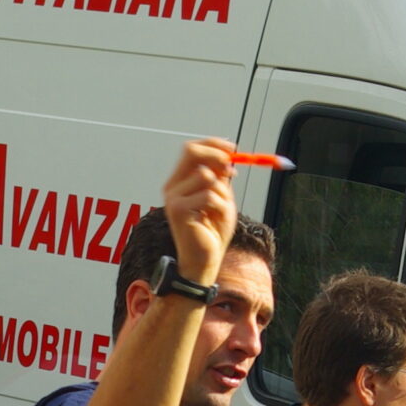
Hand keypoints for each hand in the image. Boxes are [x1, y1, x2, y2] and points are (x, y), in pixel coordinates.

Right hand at [162, 139, 238, 282]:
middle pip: (191, 152)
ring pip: (206, 176)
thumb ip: (221, 178)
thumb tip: (228, 156)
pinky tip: (215, 221)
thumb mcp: (221, 198)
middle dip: (217, 156)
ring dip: (222, 192)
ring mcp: (173, 198)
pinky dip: (220, 207)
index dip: (213, 144)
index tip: (233, 149)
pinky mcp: (178, 210)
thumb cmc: (211, 232)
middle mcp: (173, 187)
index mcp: (180, 181)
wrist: (203, 261)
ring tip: (220, 210)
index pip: (191, 149)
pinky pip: (209, 196)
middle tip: (232, 170)